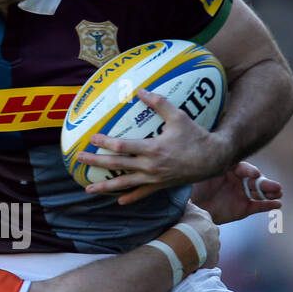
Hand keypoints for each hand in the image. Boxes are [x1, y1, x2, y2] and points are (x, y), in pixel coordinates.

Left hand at [77, 88, 233, 205]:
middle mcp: (150, 166)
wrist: (213, 159)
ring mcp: (154, 179)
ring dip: (105, 188)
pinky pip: (142, 194)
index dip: (105, 142)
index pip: (123, 146)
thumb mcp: (178, 116)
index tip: (92, 138)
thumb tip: (140, 90)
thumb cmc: (195, 136)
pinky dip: (130, 197)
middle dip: (96, 163)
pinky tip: (118, 201)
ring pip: (125, 184)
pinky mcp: (160, 186)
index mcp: (153, 149)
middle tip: (79, 159)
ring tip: (88, 190)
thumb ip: (159, 103)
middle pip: (117, 166)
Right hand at [176, 202, 220, 270]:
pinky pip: (208, 261)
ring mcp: (215, 246)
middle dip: (200, 238)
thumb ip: (187, 203)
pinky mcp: (213, 259)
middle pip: (208, 234)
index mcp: (206, 219)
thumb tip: (188, 198)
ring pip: (209, 248)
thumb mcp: (185, 209)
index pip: (202, 221)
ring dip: (202, 250)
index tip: (187, 229)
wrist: (188, 242)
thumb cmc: (184, 224)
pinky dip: (202, 262)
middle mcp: (214, 231)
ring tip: (189, 253)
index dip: (194, 225)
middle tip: (188, 242)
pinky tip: (192, 262)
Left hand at [189, 161, 281, 224]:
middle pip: (254, 180)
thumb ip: (205, 171)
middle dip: (265, 183)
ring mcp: (242, 193)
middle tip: (276, 187)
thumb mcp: (197, 179)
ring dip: (270, 192)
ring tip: (279, 193)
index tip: (254, 174)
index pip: (242, 168)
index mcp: (228, 169)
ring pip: (259, 192)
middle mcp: (238, 180)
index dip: (249, 170)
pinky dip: (268, 205)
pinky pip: (258, 205)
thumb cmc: (191, 190)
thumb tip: (205, 162)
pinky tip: (278, 204)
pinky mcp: (244, 207)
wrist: (191, 209)